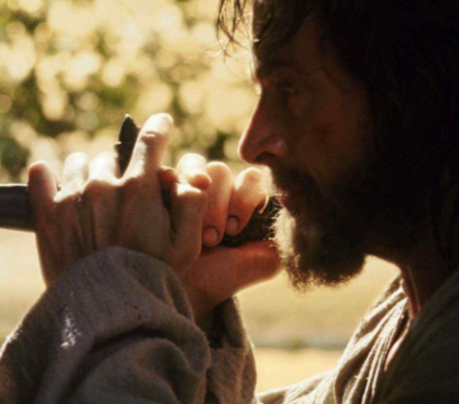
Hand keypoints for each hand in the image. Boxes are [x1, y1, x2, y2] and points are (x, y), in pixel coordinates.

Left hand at [27, 114, 208, 285]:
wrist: (107, 313)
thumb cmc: (152, 279)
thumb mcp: (188, 244)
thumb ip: (192, 201)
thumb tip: (183, 174)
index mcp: (139, 188)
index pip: (150, 139)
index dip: (159, 127)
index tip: (161, 124)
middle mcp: (103, 186)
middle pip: (113, 156)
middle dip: (123, 169)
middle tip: (127, 192)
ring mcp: (72, 198)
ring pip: (79, 163)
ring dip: (89, 174)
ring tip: (94, 197)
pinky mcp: (46, 215)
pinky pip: (41, 175)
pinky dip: (47, 176)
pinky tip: (50, 179)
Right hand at [176, 155, 281, 328]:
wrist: (186, 291)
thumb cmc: (223, 276)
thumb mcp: (265, 260)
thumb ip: (285, 233)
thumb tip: (296, 199)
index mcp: (242, 198)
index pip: (250, 177)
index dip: (246, 198)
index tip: (237, 229)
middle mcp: (215, 189)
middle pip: (222, 171)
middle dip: (220, 204)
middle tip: (216, 235)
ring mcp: (186, 187)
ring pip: (196, 166)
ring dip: (197, 198)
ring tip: (192, 227)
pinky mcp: (161, 189)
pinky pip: (167, 172)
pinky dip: (170, 182)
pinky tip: (172, 205)